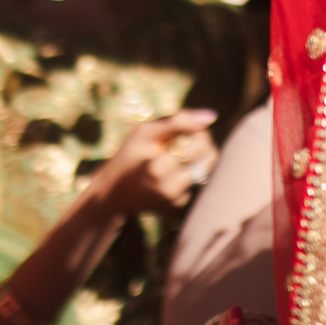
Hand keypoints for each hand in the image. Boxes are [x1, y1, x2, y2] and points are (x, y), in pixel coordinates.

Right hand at [88, 108, 218, 214]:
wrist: (114, 193)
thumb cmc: (129, 156)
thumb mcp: (145, 132)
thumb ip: (178, 122)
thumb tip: (212, 116)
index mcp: (157, 171)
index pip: (200, 144)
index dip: (198, 132)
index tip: (184, 130)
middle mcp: (170, 191)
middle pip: (210, 158)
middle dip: (203, 143)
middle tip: (185, 140)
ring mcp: (176, 202)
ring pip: (208, 170)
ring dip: (199, 158)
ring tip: (179, 155)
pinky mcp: (180, 208)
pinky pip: (198, 183)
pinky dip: (191, 173)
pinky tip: (174, 173)